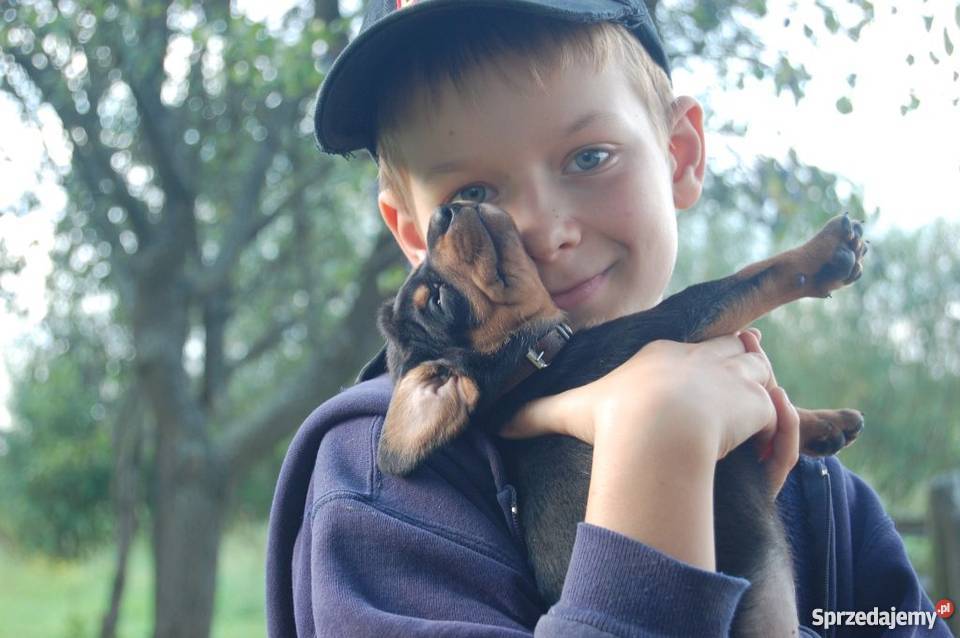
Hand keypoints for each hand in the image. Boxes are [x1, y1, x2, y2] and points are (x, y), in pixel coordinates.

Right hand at [500, 330, 800, 568]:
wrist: (653, 429)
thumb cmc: (611, 417)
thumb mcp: (570, 411)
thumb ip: (537, 415)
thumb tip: (497, 423)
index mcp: (662, 354)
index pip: (693, 344)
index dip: (705, 357)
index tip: (710, 371)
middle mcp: (700, 358)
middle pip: (735, 348)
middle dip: (742, 364)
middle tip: (743, 389)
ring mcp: (730, 377)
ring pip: (762, 373)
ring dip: (762, 395)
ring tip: (755, 424)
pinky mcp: (753, 403)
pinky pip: (775, 413)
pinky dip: (775, 433)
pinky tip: (763, 454)